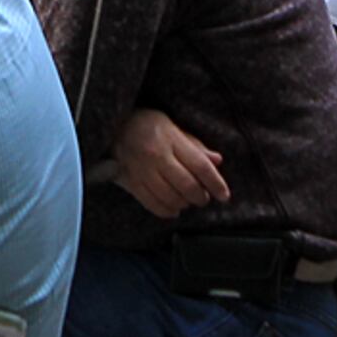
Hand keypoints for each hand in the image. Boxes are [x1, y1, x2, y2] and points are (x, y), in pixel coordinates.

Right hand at [110, 106, 228, 217]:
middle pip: (186, 184)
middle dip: (200, 197)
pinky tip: (173, 210)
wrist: (112, 126)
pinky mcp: (130, 181)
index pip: (200, 165)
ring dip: (184, 204)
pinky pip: (151, 203)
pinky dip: (166, 211)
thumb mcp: (172, 127)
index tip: (224, 195)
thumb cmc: (147, 125)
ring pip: (170, 197)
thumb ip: (195, 145)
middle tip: (204, 198)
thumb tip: (217, 160)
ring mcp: (142, 169)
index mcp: (171, 138)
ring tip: (187, 201)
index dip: (215, 183)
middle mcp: (156, 155)